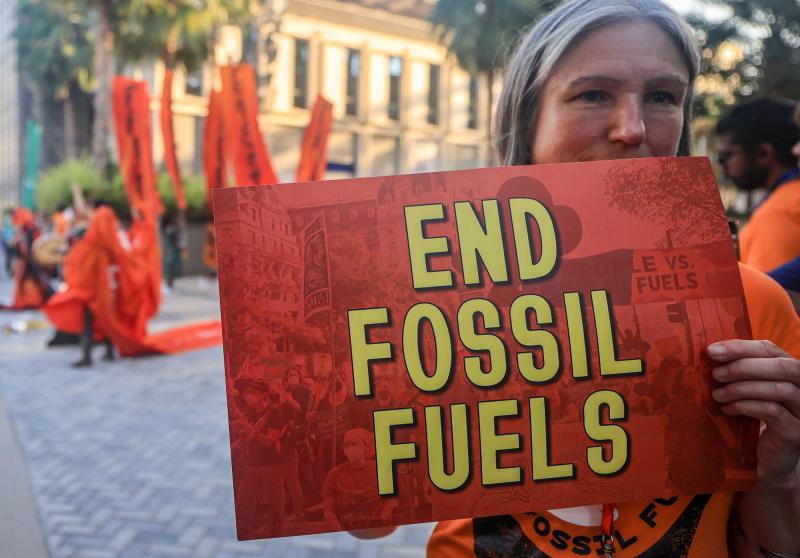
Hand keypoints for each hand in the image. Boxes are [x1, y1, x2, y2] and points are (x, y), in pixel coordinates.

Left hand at [708, 339, 799, 486]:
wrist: (769, 460)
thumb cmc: (754, 418)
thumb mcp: (748, 390)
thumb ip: (739, 372)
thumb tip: (710, 353)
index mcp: (791, 372)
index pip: (770, 349)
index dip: (741, 347)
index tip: (712, 350)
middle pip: (783, 366)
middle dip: (744, 366)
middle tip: (715, 374)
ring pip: (780, 389)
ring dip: (742, 388)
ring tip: (717, 394)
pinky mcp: (796, 432)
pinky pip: (773, 411)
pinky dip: (746, 406)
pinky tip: (728, 409)